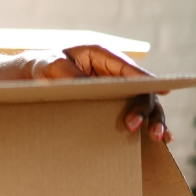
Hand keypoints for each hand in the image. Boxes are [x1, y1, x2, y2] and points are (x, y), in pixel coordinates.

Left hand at [26, 45, 169, 142]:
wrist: (32, 76)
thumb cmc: (44, 65)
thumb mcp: (53, 66)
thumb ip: (72, 74)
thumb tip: (93, 88)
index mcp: (102, 55)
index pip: (129, 68)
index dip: (147, 80)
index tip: (162, 91)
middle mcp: (115, 71)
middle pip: (141, 89)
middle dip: (145, 107)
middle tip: (134, 125)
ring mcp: (117, 88)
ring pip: (144, 103)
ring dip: (153, 119)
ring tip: (156, 137)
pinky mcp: (114, 102)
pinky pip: (135, 112)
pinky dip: (148, 124)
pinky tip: (160, 140)